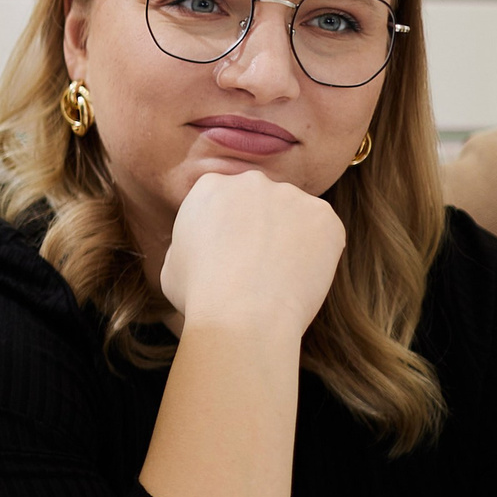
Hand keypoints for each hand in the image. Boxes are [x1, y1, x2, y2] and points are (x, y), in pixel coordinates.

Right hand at [159, 169, 343, 339]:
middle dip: (261, 225)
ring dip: (290, 238)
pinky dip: (317, 252)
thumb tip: (204, 247)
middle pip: (261, 201)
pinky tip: (299, 276)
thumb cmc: (199, 294)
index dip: (228, 228)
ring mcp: (291, 196)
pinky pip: (324, 232)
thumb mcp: (172, 262)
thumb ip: (193, 241)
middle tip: (256, 264)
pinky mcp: (324, 215)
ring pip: (294, 215)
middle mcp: (252, 182)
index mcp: (210, 187)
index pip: (224, 200)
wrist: (242, 314)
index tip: (229, 252)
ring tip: (279, 275)